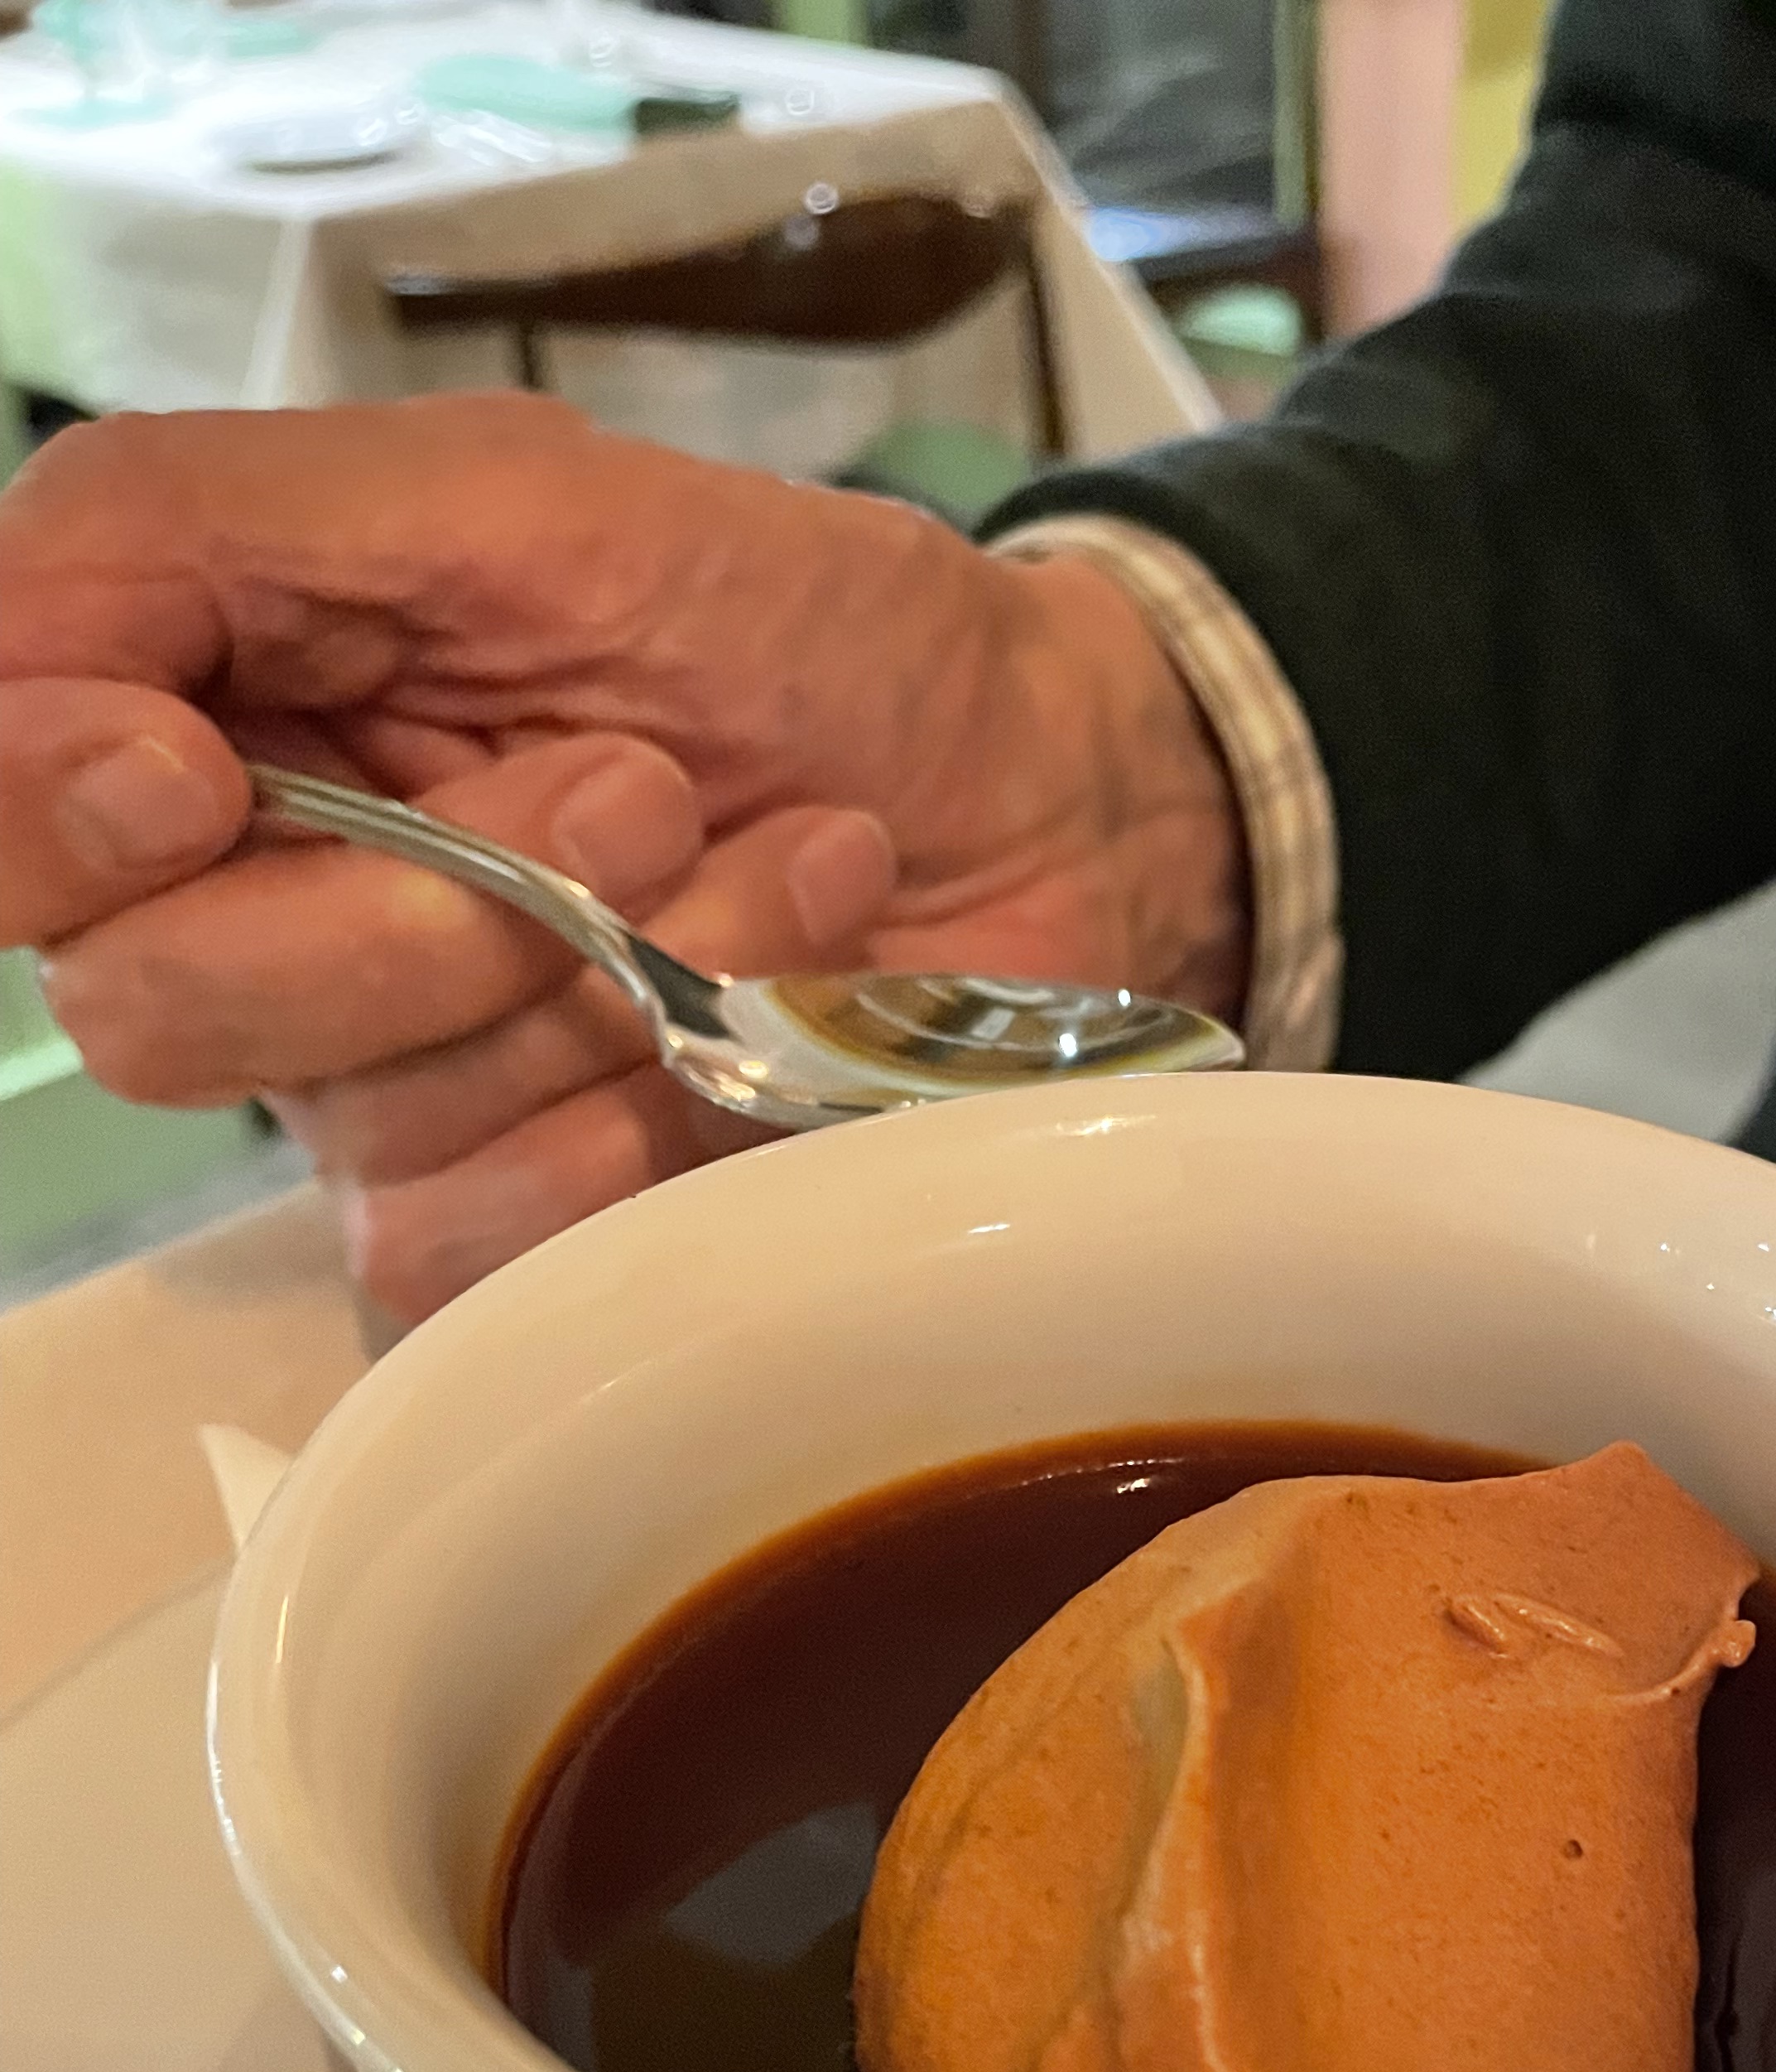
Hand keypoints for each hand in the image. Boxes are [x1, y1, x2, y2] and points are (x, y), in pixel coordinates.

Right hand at [0, 397, 1248, 1317]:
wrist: (1045, 797)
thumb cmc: (810, 634)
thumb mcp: (518, 499)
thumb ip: (222, 529)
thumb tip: (19, 644)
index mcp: (230, 715)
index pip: (6, 814)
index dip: (47, 807)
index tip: (192, 772)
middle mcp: (274, 919)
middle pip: (146, 1006)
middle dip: (405, 913)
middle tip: (633, 794)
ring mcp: (403, 1090)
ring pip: (345, 1128)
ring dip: (584, 983)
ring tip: (761, 861)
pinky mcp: (530, 1216)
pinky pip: (477, 1240)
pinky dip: (639, 1120)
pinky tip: (767, 1018)